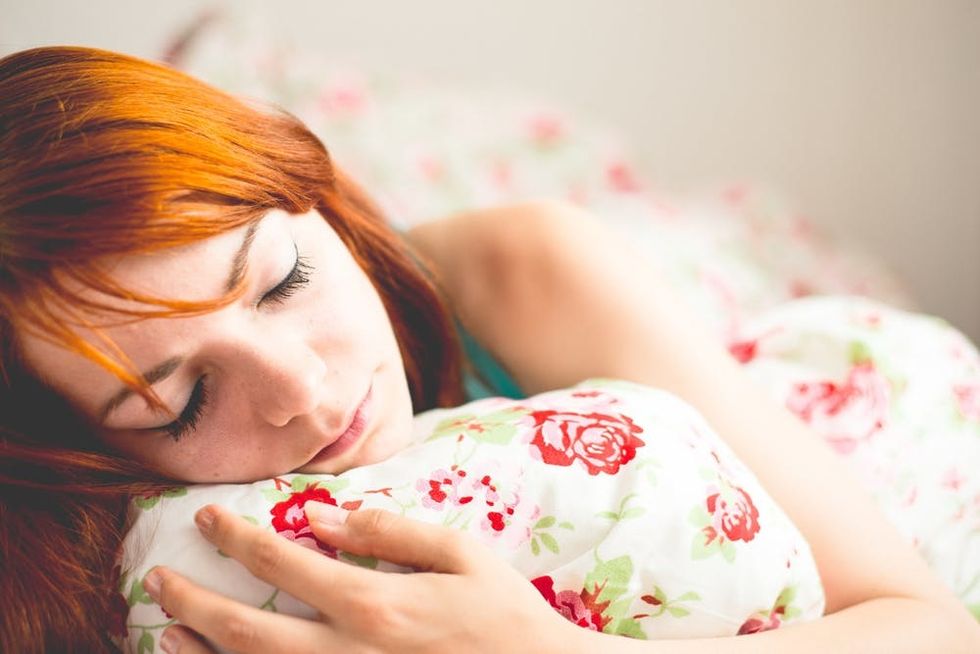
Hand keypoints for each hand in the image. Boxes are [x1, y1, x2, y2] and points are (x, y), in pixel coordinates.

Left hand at [142, 502, 583, 653]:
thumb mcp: (460, 554)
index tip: (207, 517)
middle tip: (160, 578)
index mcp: (373, 603)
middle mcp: (347, 653)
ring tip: (166, 630)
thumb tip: (324, 514)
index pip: (284, 561)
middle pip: (248, 630)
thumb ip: (390, 531)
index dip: (236, 536)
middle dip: (196, 599)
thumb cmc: (503, 614)